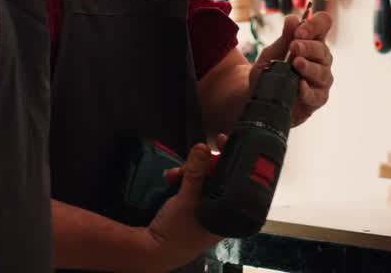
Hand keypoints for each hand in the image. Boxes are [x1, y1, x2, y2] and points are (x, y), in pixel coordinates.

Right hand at [135, 141, 222, 271]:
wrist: (153, 250)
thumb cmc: (177, 233)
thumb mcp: (187, 201)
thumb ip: (195, 174)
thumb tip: (203, 148)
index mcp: (230, 213)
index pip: (237, 179)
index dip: (231, 159)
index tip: (225, 141)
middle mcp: (221, 209)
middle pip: (219, 175)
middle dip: (203, 165)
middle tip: (194, 157)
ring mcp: (207, 207)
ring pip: (204, 178)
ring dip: (189, 171)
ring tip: (175, 174)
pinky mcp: (192, 205)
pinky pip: (192, 185)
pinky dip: (183, 179)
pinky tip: (172, 177)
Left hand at [251, 10, 333, 125]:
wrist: (261, 99)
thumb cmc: (270, 73)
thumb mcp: (272, 54)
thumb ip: (283, 38)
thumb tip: (292, 19)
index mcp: (312, 42)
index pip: (323, 25)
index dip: (315, 24)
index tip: (299, 31)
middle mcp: (320, 59)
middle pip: (323, 49)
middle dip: (308, 46)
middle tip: (294, 46)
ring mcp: (321, 79)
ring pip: (322, 71)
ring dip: (309, 66)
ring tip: (296, 63)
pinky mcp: (318, 98)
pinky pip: (317, 94)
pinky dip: (308, 90)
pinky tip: (299, 85)